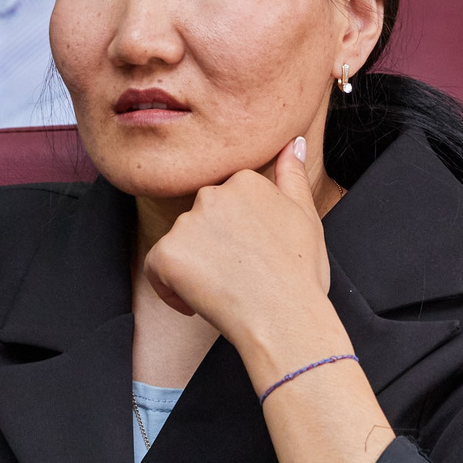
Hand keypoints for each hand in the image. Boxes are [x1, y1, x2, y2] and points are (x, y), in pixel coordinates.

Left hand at [142, 136, 341, 385]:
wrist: (287, 319)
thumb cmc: (301, 275)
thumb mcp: (306, 217)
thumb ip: (293, 176)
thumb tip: (293, 144)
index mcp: (246, 181)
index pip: (226, 205)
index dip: (237, 237)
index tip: (253, 258)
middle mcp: (212, 194)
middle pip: (201, 222)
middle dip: (214, 249)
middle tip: (241, 277)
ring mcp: (187, 223)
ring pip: (179, 244)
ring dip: (194, 268)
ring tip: (224, 291)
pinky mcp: (167, 253)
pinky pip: (156, 269)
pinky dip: (170, 289)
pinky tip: (197, 303)